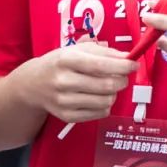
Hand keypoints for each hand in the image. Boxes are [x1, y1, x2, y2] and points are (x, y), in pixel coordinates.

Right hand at [20, 42, 138, 123]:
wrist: (33, 84)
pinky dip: (105, 105)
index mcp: (67, 60)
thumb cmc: (59, 63)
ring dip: (114, 93)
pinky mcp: (67, 116)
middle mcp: (64, 81)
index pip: (101, 65)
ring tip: (108, 87)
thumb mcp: (76, 50)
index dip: (122, 66)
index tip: (134, 64)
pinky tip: (98, 97)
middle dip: (122, 81)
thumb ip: (103, 52)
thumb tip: (127, 58)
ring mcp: (64, 101)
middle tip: (122, 77)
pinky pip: (99, 113)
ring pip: (105, 101)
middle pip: (106, 86)